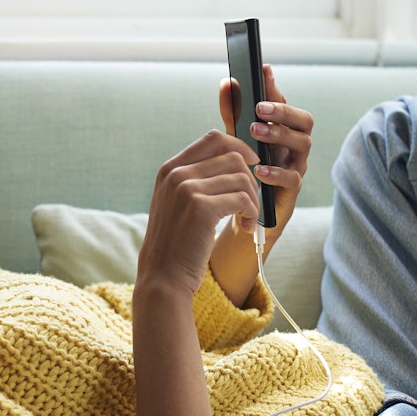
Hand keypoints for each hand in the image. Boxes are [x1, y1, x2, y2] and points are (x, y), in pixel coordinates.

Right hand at [138, 129, 259, 296]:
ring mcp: (187, 188)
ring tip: (248, 220)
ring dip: (253, 200)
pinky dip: (252, 213)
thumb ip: (195, 180)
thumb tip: (235, 160)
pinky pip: (243, 199)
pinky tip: (247, 229)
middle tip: (250, 204)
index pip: (213, 138)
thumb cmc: (176, 244)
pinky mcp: (201, 207)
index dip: (239, 146)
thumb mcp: (177, 204)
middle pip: (232, 156)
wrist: (163, 277)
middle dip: (250, 180)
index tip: (252, 165)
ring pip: (241, 177)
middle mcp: (176, 174)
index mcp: (170, 169)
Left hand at [218, 65, 311, 239]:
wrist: (244, 212)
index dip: (274, 87)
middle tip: (260, 108)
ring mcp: (297, 166)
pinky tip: (258, 169)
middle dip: (284, 111)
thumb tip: (227, 83)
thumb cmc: (244, 170)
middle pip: (304, 120)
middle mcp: (294, 144)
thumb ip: (233, 113)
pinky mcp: (292, 190)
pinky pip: (293, 177)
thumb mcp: (236, 139)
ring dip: (280, 135)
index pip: (284, 103)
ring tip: (256, 131)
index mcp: (283, 129)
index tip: (263, 70)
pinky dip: (276, 172)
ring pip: (303, 144)